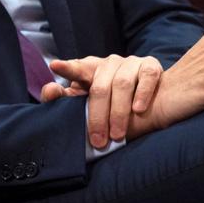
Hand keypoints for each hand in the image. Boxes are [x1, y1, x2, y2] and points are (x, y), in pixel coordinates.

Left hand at [42, 54, 162, 147]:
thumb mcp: (87, 102)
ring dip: (119, 112)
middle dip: (98, 116)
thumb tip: (50, 91)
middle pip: (100, 87)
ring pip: (122, 84)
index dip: (67, 68)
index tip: (55, 66)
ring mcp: (130, 63)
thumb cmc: (112, 102)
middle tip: (98, 140)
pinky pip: (147, 77)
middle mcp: (109, 63)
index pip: (76, 69)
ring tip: (118, 134)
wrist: (153, 96)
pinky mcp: (150, 66)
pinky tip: (138, 109)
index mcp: (90, 69)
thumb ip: (66, 99)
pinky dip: (142, 94)